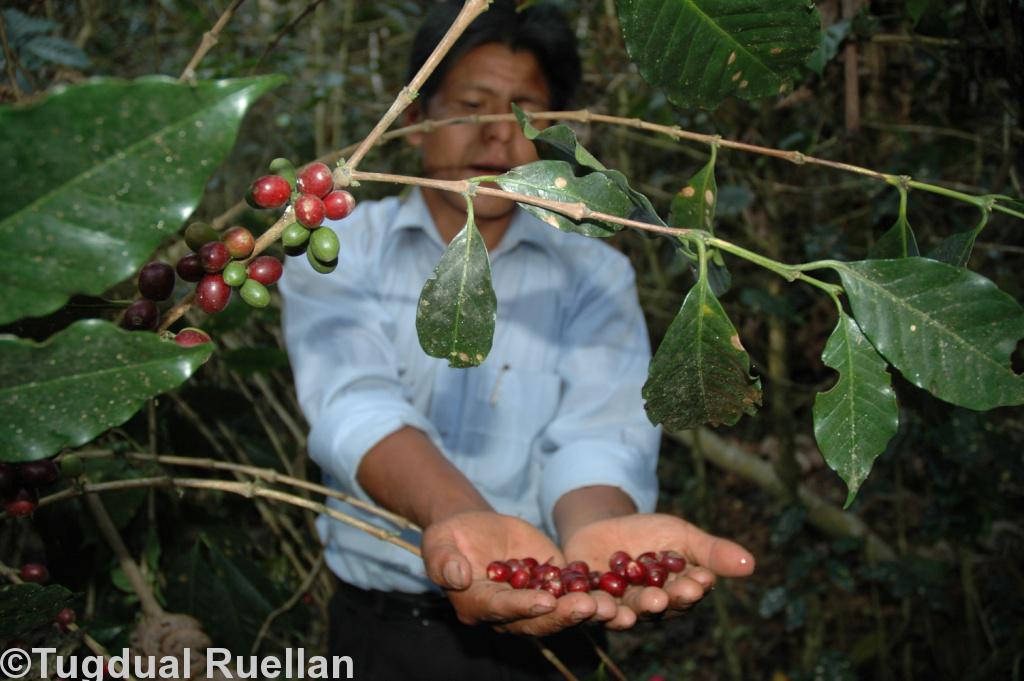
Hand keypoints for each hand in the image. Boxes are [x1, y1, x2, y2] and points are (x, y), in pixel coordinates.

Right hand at [422, 510, 608, 634]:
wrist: (474, 529)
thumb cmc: (450, 536)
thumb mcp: (439, 542)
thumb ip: (443, 561)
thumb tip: (456, 576)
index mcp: (478, 606)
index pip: (502, 609)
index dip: (523, 606)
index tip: (545, 601)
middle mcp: (509, 613)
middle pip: (538, 619)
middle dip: (565, 615)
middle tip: (590, 607)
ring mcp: (534, 601)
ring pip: (562, 612)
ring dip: (588, 611)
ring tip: (612, 607)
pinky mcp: (553, 586)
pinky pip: (574, 592)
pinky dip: (595, 593)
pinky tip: (618, 591)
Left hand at [562, 513, 754, 628]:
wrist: (602, 527)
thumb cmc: (650, 533)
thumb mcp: (681, 535)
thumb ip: (711, 551)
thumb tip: (751, 563)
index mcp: (676, 594)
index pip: (688, 592)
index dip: (693, 587)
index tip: (701, 580)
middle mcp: (650, 607)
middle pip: (659, 606)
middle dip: (663, 600)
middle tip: (666, 595)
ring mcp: (619, 607)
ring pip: (627, 611)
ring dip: (632, 610)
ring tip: (634, 603)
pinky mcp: (590, 603)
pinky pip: (592, 607)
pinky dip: (596, 606)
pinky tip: (599, 603)